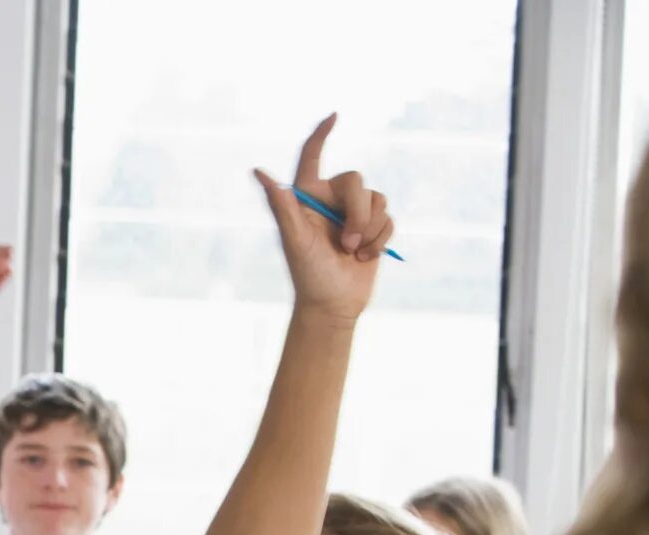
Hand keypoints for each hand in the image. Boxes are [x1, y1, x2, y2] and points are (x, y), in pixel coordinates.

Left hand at [254, 115, 391, 323]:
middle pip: (357, 180)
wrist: (333, 305)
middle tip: (345, 242)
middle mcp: (329, 201)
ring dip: (370, 229)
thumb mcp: (295, 240)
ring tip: (353, 252)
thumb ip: (282, 205)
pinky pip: (389, 217)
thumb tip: (259, 172)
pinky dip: (381, 238)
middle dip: (357, 213)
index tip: (334, 116)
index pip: (311, 157)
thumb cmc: (308, 275)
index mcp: (306, 198)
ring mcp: (352, 213)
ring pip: (378, 199)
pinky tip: (366, 257)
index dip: (321, 135)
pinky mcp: (374, 226)